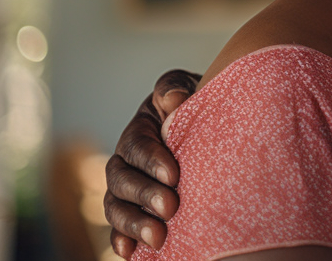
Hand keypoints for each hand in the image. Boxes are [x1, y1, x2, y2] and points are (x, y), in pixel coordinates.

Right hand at [104, 69, 199, 257]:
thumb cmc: (203, 105)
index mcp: (141, 128)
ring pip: (116, 205)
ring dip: (133, 224)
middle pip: (122, 179)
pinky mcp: (134, 208)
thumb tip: (174, 98)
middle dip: (144, 195)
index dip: (151, 160)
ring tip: (158, 238)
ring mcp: (128, 186)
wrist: (215, 125)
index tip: (174, 176)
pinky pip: (119, 227)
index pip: (137, 145)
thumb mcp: (192, 88)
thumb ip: (176, 89)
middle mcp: (127, 158)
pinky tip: (130, 253)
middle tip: (171, 208)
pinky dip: (122, 240)